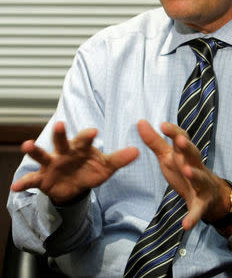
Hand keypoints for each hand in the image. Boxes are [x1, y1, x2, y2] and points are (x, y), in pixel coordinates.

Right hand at [11, 121, 138, 204]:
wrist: (74, 187)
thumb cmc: (90, 171)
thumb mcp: (105, 167)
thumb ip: (119, 159)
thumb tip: (137, 151)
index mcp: (81, 148)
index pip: (85, 138)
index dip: (89, 135)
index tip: (95, 131)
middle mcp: (64, 152)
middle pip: (62, 140)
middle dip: (60, 133)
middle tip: (61, 124)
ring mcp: (52, 164)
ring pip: (43, 155)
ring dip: (35, 150)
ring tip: (27, 145)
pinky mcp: (42, 178)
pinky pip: (32, 180)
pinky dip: (24, 182)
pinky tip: (15, 186)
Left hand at [137, 120, 231, 231]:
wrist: (211, 196)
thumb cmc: (185, 169)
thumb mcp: (168, 156)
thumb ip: (154, 141)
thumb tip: (140, 121)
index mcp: (185, 154)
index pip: (183, 139)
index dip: (174, 132)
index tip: (163, 125)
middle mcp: (195, 166)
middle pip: (194, 154)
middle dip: (188, 147)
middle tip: (180, 141)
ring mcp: (201, 185)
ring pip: (200, 178)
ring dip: (194, 174)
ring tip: (186, 170)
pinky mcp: (201, 204)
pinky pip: (197, 211)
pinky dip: (193, 217)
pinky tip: (186, 225)